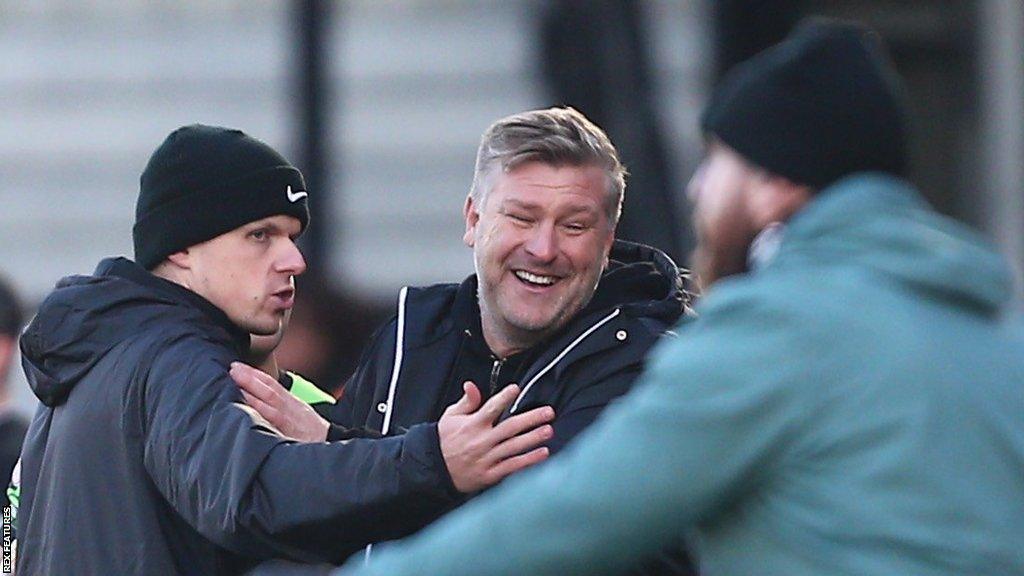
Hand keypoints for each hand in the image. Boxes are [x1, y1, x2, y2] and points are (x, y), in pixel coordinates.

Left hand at [229, 362, 329, 442]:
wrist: (328, 444)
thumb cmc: (312, 432)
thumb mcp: (300, 414)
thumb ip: (281, 406)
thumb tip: (259, 400)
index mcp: (291, 402)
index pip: (272, 384)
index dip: (255, 374)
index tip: (239, 366)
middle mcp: (290, 406)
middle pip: (269, 388)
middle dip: (251, 377)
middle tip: (234, 368)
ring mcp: (289, 418)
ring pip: (270, 399)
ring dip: (252, 388)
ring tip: (236, 380)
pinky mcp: (288, 431)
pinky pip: (273, 418)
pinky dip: (260, 410)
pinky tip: (246, 406)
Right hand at [438, 381, 554, 492]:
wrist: (433, 469)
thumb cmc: (444, 440)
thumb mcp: (451, 417)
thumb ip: (466, 401)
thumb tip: (472, 385)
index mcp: (472, 424)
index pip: (491, 408)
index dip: (504, 397)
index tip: (516, 389)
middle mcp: (481, 441)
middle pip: (510, 427)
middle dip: (531, 418)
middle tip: (548, 412)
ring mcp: (487, 458)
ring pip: (514, 447)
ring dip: (533, 438)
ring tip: (549, 430)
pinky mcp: (490, 474)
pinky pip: (512, 466)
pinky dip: (528, 460)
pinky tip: (543, 453)